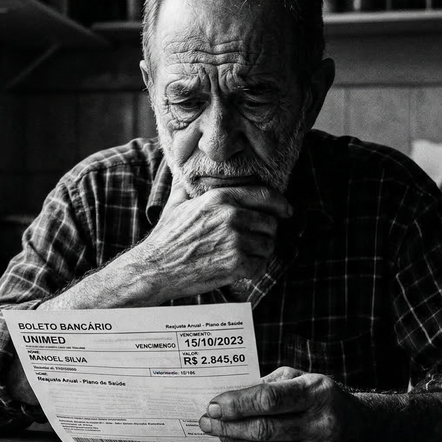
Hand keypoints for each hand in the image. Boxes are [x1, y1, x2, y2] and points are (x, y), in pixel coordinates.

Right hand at [134, 175, 291, 300]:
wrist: (154, 268)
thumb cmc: (165, 238)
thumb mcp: (176, 204)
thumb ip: (186, 185)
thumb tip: (182, 170)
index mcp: (220, 198)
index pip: (264, 195)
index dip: (280, 203)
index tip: (286, 211)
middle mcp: (231, 215)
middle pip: (270, 223)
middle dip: (265, 234)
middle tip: (252, 242)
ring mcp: (235, 240)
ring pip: (268, 246)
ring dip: (260, 254)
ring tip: (242, 257)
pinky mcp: (236, 263)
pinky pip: (260, 266)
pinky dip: (253, 271)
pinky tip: (239, 271)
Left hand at [198, 367, 367, 441]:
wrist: (362, 430)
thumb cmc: (322, 400)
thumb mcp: (301, 379)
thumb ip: (267, 385)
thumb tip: (227, 401)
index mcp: (317, 392)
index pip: (268, 399)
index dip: (236, 404)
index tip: (213, 406)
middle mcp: (323, 424)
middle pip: (263, 430)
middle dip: (228, 427)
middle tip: (207, 422)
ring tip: (221, 435)